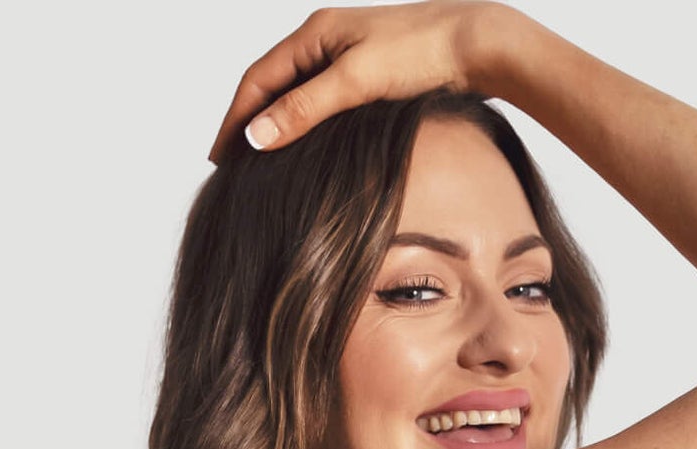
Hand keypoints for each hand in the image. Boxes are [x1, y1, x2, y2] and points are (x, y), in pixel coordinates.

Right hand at [205, 3, 519, 163]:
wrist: (476, 45)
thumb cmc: (419, 53)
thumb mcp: (354, 82)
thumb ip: (303, 109)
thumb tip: (254, 136)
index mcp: (314, 34)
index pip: (257, 79)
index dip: (235, 119)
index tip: (220, 158)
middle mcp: (326, 41)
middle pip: (273, 86)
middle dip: (249, 123)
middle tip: (231, 166)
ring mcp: (348, 57)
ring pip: (298, 95)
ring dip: (277, 126)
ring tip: (262, 163)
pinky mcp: (371, 76)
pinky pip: (324, 102)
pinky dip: (306, 126)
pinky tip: (306, 150)